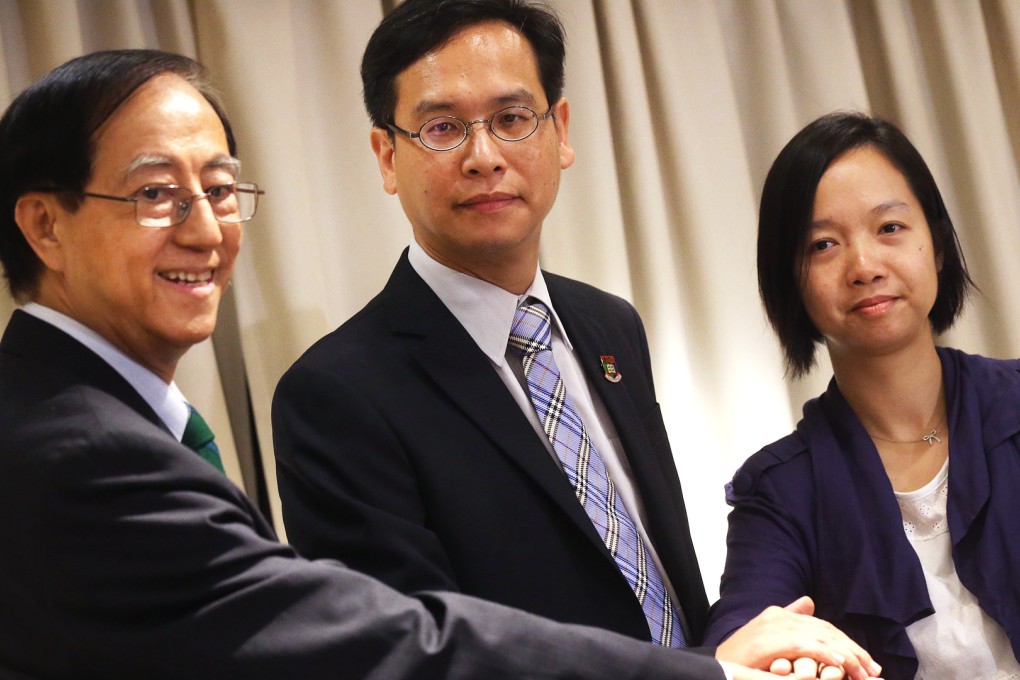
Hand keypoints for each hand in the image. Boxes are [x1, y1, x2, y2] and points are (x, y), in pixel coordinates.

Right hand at [715, 596, 881, 679]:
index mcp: (779, 614)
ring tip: (863, 672)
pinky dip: (828, 654)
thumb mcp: (767, 635)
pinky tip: (842, 665)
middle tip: (872, 670)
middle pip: (826, 630)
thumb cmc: (742, 658)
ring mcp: (775, 626)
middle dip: (853, 650)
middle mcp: (779, 616)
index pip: (822, 626)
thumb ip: (789, 618)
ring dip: (847, 656)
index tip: (865, 662)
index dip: (846, 642)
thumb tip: (808, 602)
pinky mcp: (771, 640)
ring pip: (821, 637)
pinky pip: (807, 645)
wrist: (718, 668)